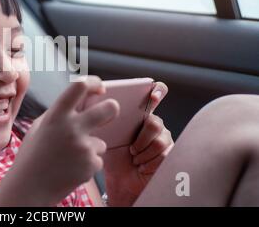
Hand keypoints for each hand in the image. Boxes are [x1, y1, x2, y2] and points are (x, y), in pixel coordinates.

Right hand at [4, 76, 119, 205]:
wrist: (30, 187)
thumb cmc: (33, 155)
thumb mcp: (40, 127)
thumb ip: (60, 113)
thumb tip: (81, 102)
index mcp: (56, 115)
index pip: (80, 86)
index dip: (94, 82)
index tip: (99, 87)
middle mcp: (72, 128)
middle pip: (109, 108)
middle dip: (112, 108)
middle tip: (110, 110)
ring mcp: (84, 147)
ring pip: (100, 142)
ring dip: (89, 148)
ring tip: (68, 158)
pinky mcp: (91, 165)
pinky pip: (96, 159)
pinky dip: (87, 164)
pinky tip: (71, 169)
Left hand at [103, 82, 173, 205]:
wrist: (120, 180)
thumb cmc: (113, 155)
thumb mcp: (108, 135)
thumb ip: (108, 119)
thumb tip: (101, 106)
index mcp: (140, 113)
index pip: (157, 92)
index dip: (158, 91)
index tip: (153, 97)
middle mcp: (155, 123)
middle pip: (155, 122)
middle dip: (141, 139)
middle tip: (131, 149)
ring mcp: (165, 138)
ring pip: (158, 141)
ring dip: (142, 154)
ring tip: (134, 159)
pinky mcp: (170, 153)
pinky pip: (163, 155)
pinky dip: (147, 163)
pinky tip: (141, 166)